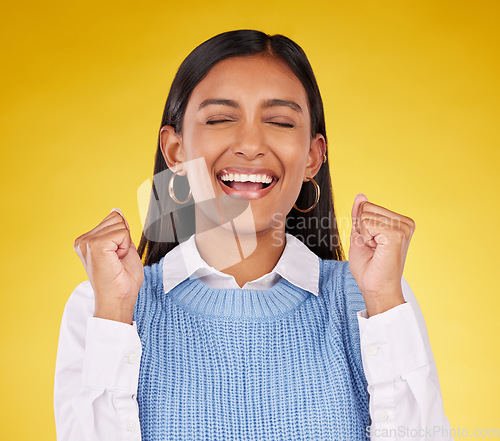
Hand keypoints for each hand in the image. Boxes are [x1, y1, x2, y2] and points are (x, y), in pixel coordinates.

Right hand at [73, 208, 143, 323]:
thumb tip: (116, 210)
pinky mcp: (95, 245)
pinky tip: (116, 261)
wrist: (118, 301)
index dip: (122, 237)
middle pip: (116, 218)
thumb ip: (120, 230)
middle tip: (117, 260)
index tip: (116, 257)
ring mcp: (87, 242)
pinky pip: (122, 232)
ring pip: (120, 224)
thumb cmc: (121, 281)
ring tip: (116, 262)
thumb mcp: (123, 248)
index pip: (112, 219)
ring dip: (124, 244)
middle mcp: (83, 240)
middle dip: (124, 239)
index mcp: (87, 241)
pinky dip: (125, 247)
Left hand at [349, 194, 415, 316]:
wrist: (375, 288)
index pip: (368, 205)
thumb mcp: (361, 235)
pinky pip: (367, 223)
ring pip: (366, 215)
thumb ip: (360, 215)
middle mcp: (405, 223)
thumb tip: (361, 196)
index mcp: (400, 222)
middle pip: (366, 207)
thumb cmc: (369, 267)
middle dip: (362, 229)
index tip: (372, 243)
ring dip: (364, 235)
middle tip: (373, 248)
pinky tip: (377, 250)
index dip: (361, 225)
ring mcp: (403, 228)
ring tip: (376, 250)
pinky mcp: (397, 234)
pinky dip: (366, 238)